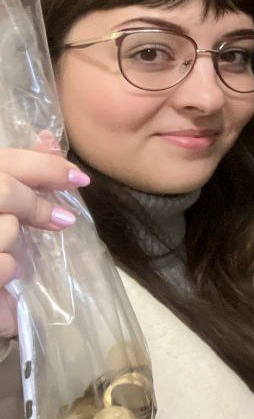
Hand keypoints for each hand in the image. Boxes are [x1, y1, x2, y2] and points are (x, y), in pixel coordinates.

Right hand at [0, 136, 89, 339]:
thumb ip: (18, 171)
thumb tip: (49, 139)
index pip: (4, 160)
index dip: (46, 166)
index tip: (80, 179)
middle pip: (3, 190)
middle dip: (35, 206)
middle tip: (63, 220)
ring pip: (5, 231)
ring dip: (13, 243)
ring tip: (10, 255)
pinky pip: (2, 266)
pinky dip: (7, 271)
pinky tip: (4, 279)